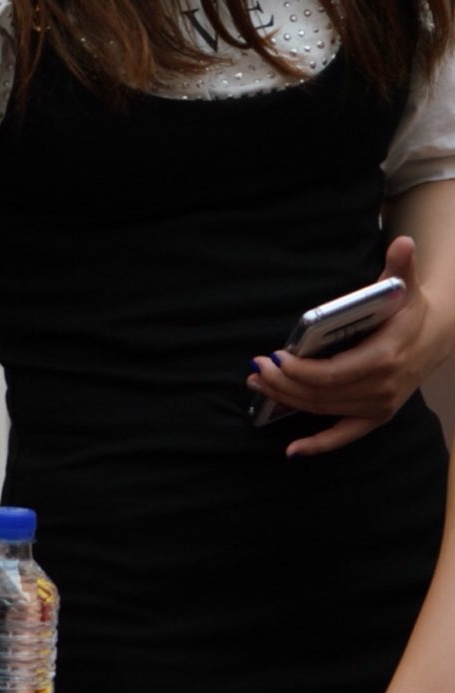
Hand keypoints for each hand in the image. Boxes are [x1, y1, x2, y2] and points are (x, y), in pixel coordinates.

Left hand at [249, 237, 451, 456]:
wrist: (436, 335)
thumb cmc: (409, 310)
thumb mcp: (405, 287)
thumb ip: (400, 266)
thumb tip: (402, 242)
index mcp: (384, 359)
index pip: (331, 374)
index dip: (298, 371)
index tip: (274, 357)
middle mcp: (382, 388)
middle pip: (320, 394)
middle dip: (282, 383)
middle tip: (255, 368)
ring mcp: (379, 406)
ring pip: (322, 409)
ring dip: (285, 401)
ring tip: (257, 384)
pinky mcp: (376, 416)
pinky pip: (344, 436)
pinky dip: (318, 445)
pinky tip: (292, 450)